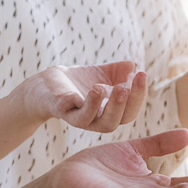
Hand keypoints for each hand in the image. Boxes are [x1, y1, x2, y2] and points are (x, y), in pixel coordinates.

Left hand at [18, 62, 146, 132]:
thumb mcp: (101, 74)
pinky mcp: (60, 111)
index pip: (130, 110)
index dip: (138, 94)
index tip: (142, 73)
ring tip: (102, 87)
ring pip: (95, 121)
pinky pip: (70, 112)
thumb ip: (119, 71)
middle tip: (125, 86)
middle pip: (117, 120)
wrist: (45, 86)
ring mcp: (78, 117)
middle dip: (124, 103)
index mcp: (110, 112)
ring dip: (102, 105)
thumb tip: (134, 65)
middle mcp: (96, 120)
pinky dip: (77, 103)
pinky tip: (84, 91)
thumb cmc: (78, 83)